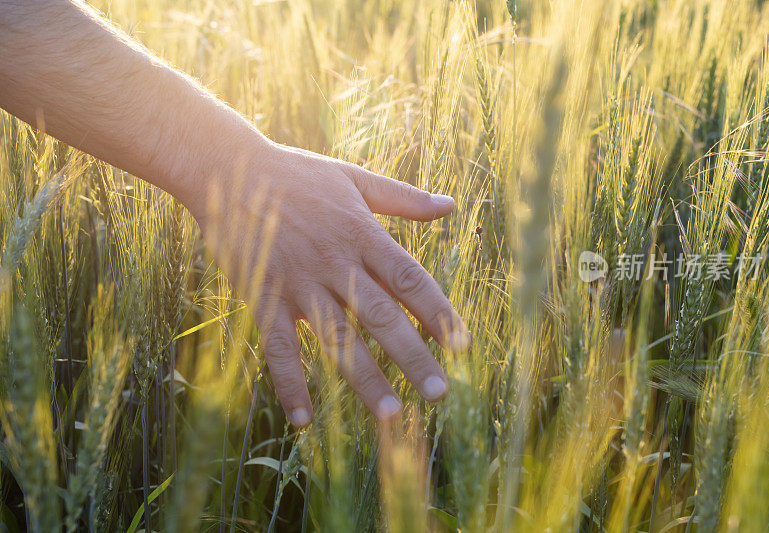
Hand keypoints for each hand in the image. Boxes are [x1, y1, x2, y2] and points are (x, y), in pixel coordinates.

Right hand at [189, 142, 469, 426]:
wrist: (228, 170)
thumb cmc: (297, 175)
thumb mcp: (354, 179)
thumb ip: (403, 198)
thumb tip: (450, 204)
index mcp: (361, 234)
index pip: (408, 279)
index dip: (437, 312)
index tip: (460, 345)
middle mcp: (334, 262)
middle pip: (380, 315)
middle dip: (412, 355)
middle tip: (439, 393)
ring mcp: (297, 282)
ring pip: (335, 336)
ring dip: (363, 377)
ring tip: (390, 413)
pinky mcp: (262, 296)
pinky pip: (278, 347)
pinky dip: (290, 383)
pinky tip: (304, 421)